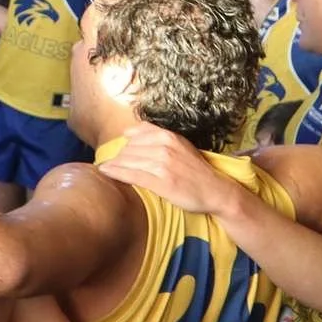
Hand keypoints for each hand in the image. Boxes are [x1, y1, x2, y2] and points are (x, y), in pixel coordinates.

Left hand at [97, 126, 238, 218]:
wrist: (215, 190)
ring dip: (113, 165)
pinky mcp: (161, 182)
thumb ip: (156, 135)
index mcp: (169, 136)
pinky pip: (132, 175)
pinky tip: (105, 172)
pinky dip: (116, 172)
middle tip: (114, 164)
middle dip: (119, 157)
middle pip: (129, 149)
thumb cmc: (195, 169)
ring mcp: (162, 165)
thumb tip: (128, 131)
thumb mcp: (179, 144)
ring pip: (128, 161)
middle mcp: (165, 147)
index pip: (135, 136)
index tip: (119, 153)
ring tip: (106, 168)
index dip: (124, 146)